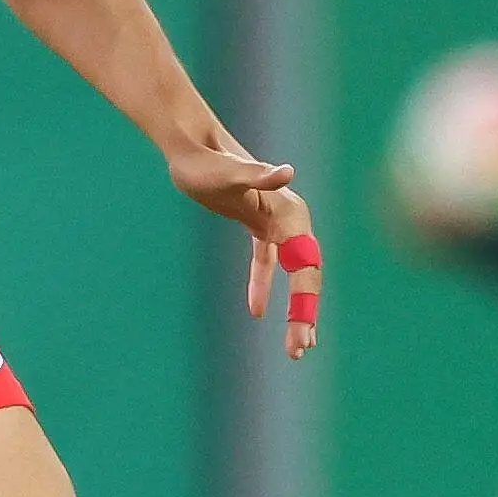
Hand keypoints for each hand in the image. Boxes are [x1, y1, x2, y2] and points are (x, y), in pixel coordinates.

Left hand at [172, 145, 322, 359]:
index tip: (301, 333)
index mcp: (290, 212)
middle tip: (300, 350)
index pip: (306, 266)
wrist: (191, 146)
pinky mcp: (257, 224)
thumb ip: (259, 175)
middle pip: (306, 274)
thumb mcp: (229, 173)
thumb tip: (288, 172)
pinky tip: (257, 313)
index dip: (305, 301)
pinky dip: (263, 287)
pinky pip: (266, 262)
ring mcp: (274, 221)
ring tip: (295, 347)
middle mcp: (290, 218)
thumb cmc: (206, 161)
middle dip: (304, 313)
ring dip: (293, 307)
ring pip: (292, 272)